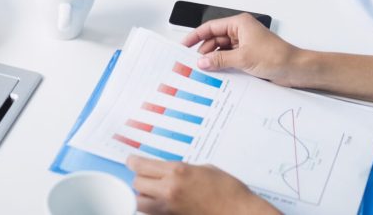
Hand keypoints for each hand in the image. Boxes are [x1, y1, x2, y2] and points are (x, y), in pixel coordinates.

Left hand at [130, 157, 274, 214]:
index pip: (141, 165)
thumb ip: (182, 170)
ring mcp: (170, 210)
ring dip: (143, 196)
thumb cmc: (228, 191)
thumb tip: (170, 172)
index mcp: (177, 172)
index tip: (131, 161)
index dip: (133, 162)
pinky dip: (153, 210)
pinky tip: (161, 206)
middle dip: (139, 178)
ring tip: (150, 191)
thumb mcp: (203, 169)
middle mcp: (169, 191)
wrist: (241, 213)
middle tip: (144, 175)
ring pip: (140, 203)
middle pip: (137, 184)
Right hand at [181, 13, 304, 87]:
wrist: (296, 69)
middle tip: (192, 62)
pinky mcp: (248, 55)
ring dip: (213, 59)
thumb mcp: (243, 58)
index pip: (211, 27)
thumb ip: (219, 60)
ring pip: (222, 49)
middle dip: (204, 50)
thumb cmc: (275, 56)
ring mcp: (245, 43)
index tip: (184, 45)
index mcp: (239, 23)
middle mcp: (241, 31)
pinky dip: (223, 64)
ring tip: (203, 70)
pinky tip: (216, 73)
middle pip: (215, 39)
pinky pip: (230, 58)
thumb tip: (201, 62)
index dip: (196, 36)